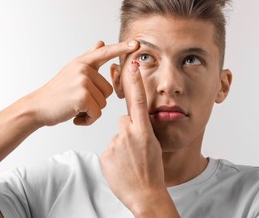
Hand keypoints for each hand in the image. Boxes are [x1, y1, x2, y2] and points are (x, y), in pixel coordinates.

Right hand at [26, 40, 138, 126]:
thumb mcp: (72, 71)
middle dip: (96, 101)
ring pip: (103, 103)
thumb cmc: (56, 93)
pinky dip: (88, 119)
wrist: (37, 107)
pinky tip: (74, 116)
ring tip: (74, 107)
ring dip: (91, 110)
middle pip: (108, 90)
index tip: (137, 44)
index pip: (105, 53)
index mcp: (82, 63)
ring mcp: (83, 82)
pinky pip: (97, 113)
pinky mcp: (83, 96)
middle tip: (76, 100)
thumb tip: (100, 42)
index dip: (122, 48)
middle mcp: (83, 69)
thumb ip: (89, 58)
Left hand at [101, 61, 178, 216]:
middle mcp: (128, 134)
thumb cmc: (152, 171)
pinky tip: (121, 167)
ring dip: (121, 146)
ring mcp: (115, 144)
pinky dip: (115, 157)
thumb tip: (128, 124)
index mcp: (144, 131)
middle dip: (128, 131)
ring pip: (117, 137)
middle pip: (123, 121)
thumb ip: (140, 130)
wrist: (145, 194)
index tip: (132, 65)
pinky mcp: (105, 155)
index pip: (138, 100)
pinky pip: (110, 149)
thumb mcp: (153, 146)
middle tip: (136, 150)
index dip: (135, 81)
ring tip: (130, 161)